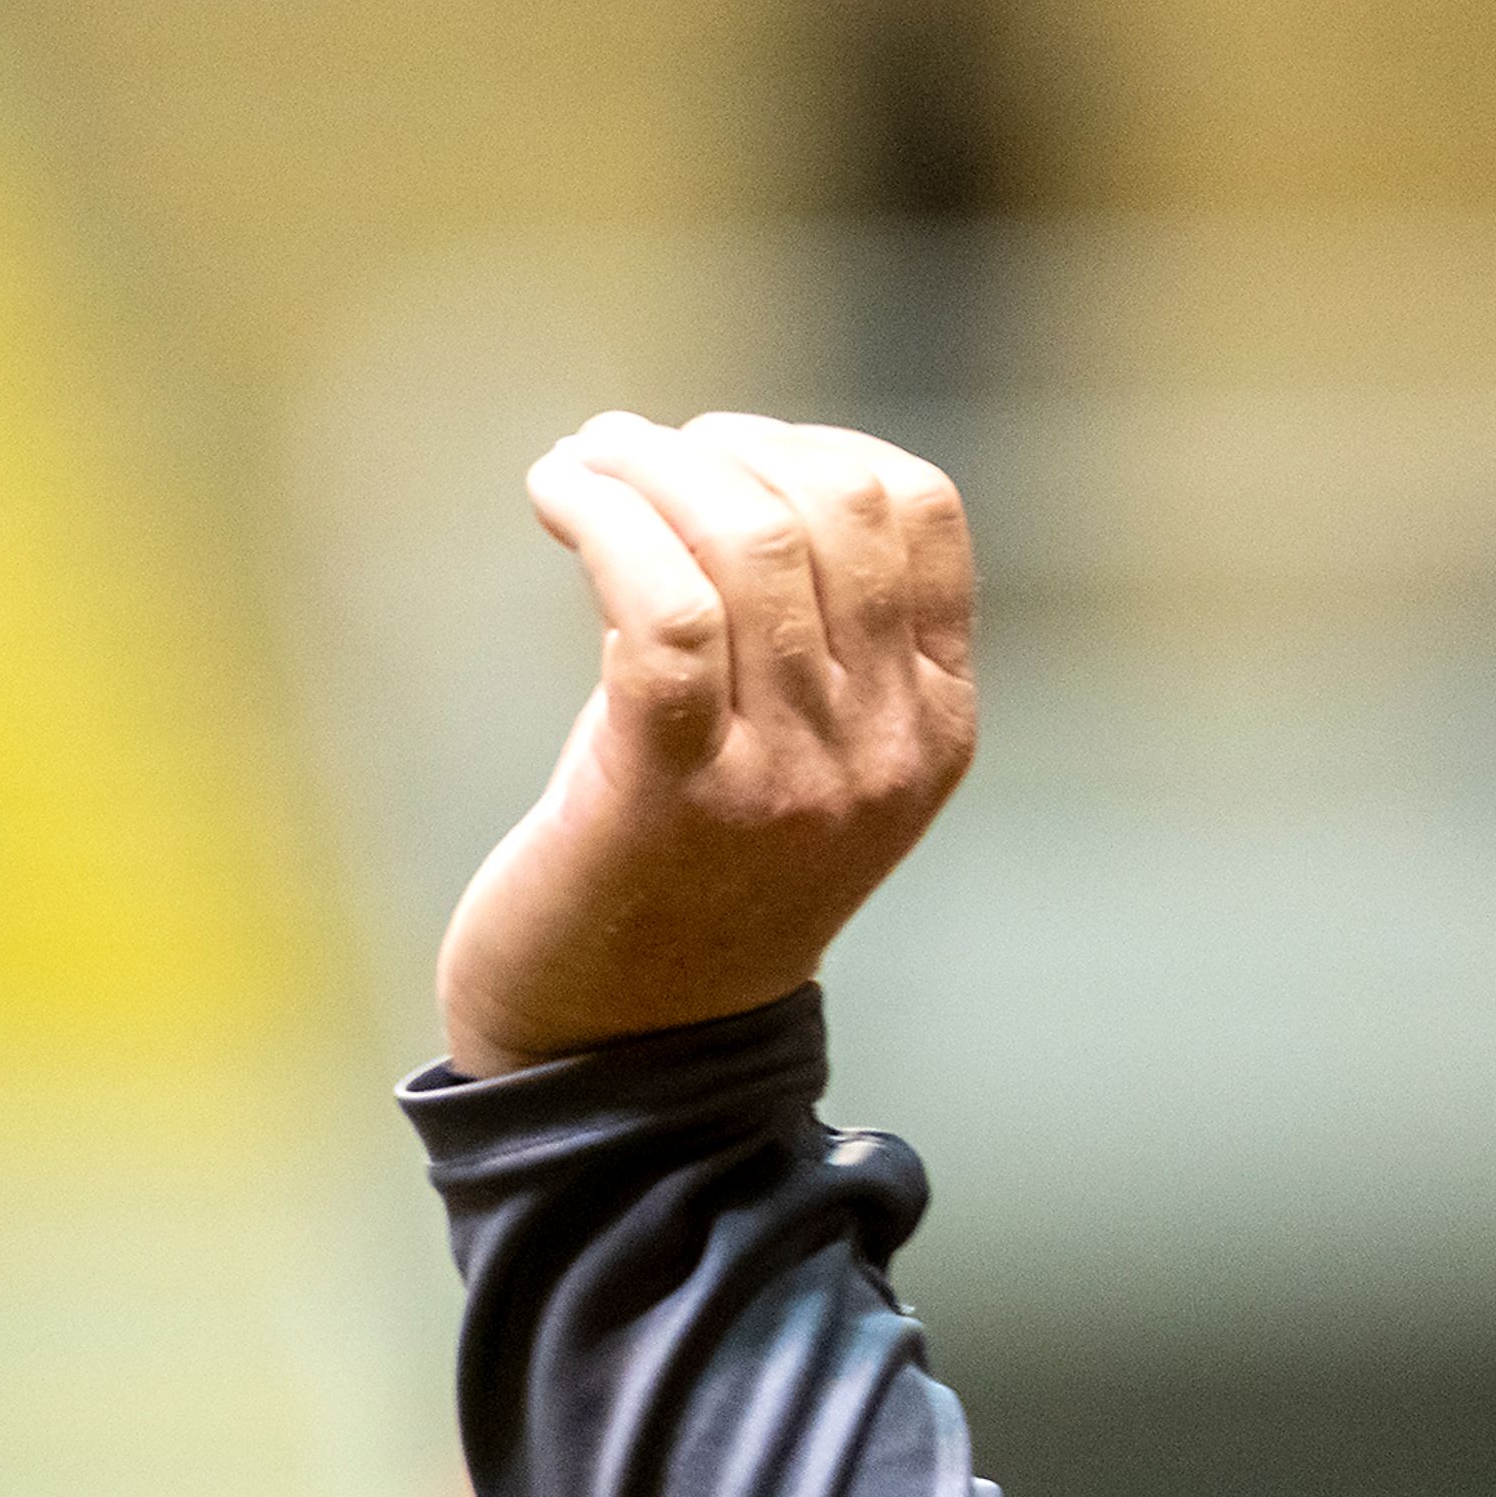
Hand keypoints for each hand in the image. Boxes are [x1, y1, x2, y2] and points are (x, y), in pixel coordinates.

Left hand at [435, 411, 977, 1076]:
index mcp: (939, 725)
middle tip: (627, 457)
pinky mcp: (676, 790)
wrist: (631, 1053)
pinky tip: (556, 497)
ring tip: (578, 467)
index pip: (920, 512)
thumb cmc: (696, 880)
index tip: (716, 454)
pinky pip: (660, 607)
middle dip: (715, 446)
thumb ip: (819, 641)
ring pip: (743, 543)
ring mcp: (790, 775)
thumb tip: (736, 466)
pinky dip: (600, 517)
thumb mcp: (811, 760)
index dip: (809, 443)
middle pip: (829, 508)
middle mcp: (883, 748)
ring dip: (640, 465)